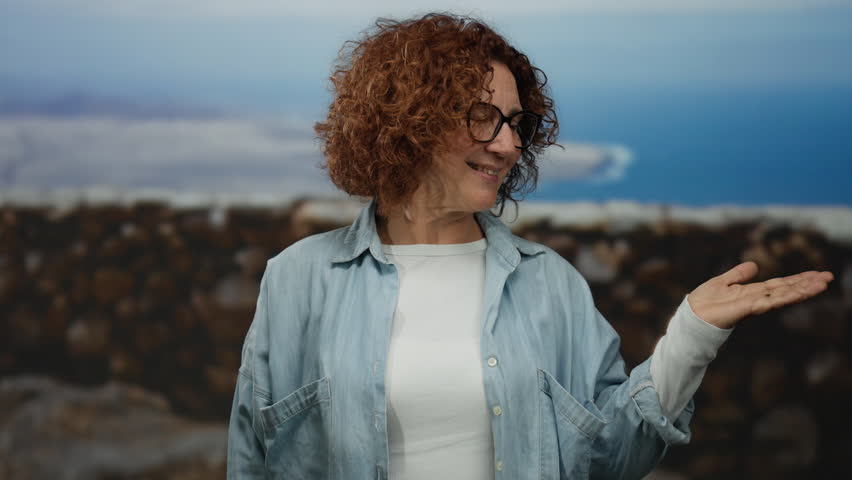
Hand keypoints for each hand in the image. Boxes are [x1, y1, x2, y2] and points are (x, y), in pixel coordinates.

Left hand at [687, 261, 833, 328]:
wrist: (691, 316)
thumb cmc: (704, 302)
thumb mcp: (723, 282)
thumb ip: (738, 275)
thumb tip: (755, 265)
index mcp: (752, 292)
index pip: (780, 284)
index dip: (798, 279)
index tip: (817, 274)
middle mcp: (756, 299)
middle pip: (786, 289)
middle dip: (807, 284)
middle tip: (828, 277)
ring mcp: (752, 305)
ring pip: (782, 296)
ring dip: (801, 290)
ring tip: (821, 284)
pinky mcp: (744, 309)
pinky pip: (766, 302)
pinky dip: (781, 297)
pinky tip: (795, 293)